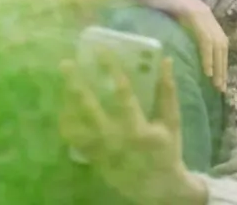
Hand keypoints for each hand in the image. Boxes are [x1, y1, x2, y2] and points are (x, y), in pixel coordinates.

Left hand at [59, 53, 206, 204]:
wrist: (156, 186)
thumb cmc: (166, 150)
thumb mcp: (172, 122)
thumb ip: (168, 92)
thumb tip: (165, 61)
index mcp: (139, 129)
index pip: (122, 93)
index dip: (111, 70)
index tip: (101, 51)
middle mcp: (115, 139)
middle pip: (88, 107)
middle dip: (75, 83)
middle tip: (66, 63)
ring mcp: (100, 150)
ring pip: (75, 123)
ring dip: (67, 101)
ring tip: (64, 82)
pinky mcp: (92, 157)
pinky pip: (72, 138)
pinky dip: (66, 121)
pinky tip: (66, 106)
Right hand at [132, 0, 228, 91]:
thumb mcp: (170, 18)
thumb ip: (179, 30)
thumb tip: (178, 49)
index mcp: (203, 15)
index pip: (219, 41)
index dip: (221, 60)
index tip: (220, 79)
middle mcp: (206, 13)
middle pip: (222, 44)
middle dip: (223, 67)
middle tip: (221, 88)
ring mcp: (200, 12)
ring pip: (217, 43)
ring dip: (218, 65)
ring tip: (216, 83)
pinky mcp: (192, 13)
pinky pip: (204, 38)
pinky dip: (207, 56)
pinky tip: (207, 70)